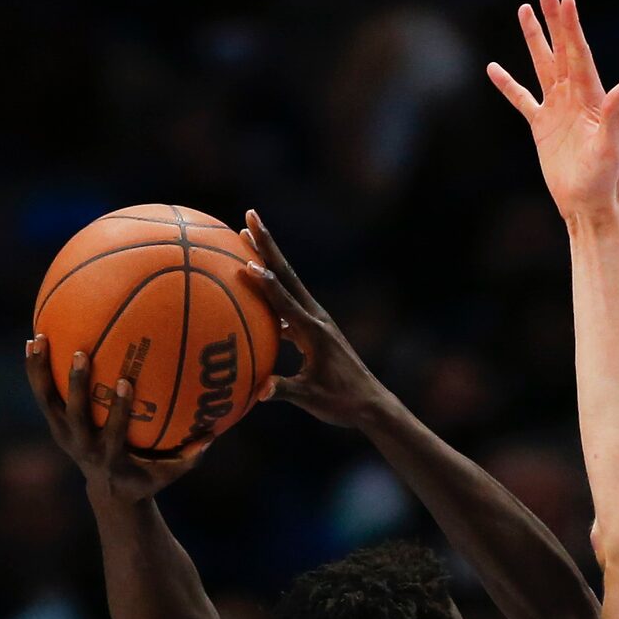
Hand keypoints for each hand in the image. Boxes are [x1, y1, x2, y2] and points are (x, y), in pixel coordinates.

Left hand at [25, 338, 207, 503]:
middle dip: (78, 385)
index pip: (113, 431)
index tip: (124, 381)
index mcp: (111, 457)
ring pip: (48, 402)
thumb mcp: (169, 473)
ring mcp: (65, 436)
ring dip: (41, 371)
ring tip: (38, 338)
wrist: (110, 493)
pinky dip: (36, 370)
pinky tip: (33, 342)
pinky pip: (43, 395)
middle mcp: (83, 446)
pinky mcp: (56, 426)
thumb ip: (190, 456)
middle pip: (76, 414)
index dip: (118, 408)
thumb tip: (214, 432)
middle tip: (82, 354)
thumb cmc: (146, 478)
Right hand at [241, 211, 374, 426]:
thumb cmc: (342, 402)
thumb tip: (260, 391)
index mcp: (314, 333)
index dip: (266, 285)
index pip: (285, 302)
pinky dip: (271, 290)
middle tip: (249, 215)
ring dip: (268, 259)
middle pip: (286, 275)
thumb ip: (285, 391)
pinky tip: (255, 284)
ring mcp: (316, 321)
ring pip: (287, 283)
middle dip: (267, 244)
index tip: (247, 264)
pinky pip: (287, 303)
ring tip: (247, 236)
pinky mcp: (315, 329)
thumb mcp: (312, 399)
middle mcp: (316, 318)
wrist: (371, 403)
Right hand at [488, 0, 618, 223]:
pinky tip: (494, 68)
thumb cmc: (605, 177)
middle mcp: (574, 96)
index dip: (572, 27)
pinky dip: (508, 85)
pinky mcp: (541, 127)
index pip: (579, 53)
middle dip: (553, 20)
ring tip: (523, 10)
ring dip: (534, 40)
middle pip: (561, 50)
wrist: (588, 203)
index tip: (566, 0)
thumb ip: (614, 114)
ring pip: (542, 66)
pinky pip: (521, 99)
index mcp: (591, 96)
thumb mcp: (610, 146)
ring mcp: (556, 109)